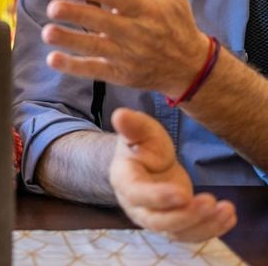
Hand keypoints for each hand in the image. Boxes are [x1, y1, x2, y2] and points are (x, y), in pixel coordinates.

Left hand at [42, 0, 207, 97]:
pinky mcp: (120, 73)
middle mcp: (136, 32)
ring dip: (70, 40)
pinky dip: (74, 66)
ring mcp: (127, 55)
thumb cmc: (178, 23)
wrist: (191, 67)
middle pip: (103, 22)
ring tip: (47, 32)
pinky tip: (53, 59)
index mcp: (147, 9)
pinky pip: (94, 70)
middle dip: (77, 15)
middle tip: (52, 7)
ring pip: (95, 47)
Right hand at [109, 107, 235, 241]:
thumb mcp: (140, 130)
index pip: (137, 193)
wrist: (147, 160)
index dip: (158, 196)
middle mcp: (135, 205)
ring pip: (176, 231)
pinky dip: (211, 229)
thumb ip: (132, 125)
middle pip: (157, 221)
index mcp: (124, 179)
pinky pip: (190, 233)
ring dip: (203, 224)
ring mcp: (154, 217)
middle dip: (185, 216)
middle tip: (209, 201)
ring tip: (226, 209)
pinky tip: (228, 216)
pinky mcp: (173, 224)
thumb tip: (120, 114)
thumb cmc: (142, 143)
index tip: (183, 194)